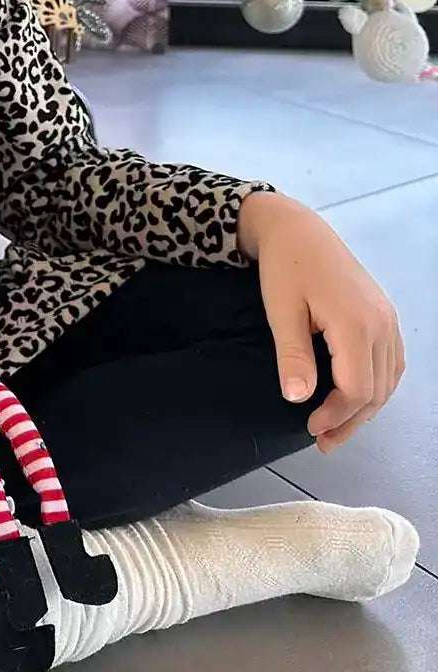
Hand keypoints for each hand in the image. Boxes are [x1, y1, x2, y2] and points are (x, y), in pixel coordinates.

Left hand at [239, 192, 404, 452]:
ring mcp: (387, 319)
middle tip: (323, 442)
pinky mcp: (384, 315)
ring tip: (336, 427)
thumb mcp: (280, 311)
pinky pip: (392, 362)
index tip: (309, 429)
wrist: (298, 229)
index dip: (336, 415)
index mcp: (356, 323)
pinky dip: (377, 386)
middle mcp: (381, 324)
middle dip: (351, 421)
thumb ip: (292, 355)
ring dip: (365, 408)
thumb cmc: (284, 268)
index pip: (357, 388)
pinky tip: (356, 397)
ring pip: (388, 379)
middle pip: (377, 390)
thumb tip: (298, 399)